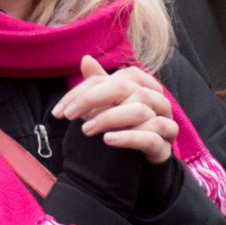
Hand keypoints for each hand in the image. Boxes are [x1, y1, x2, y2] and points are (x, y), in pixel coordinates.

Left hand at [52, 56, 178, 164]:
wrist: (144, 165)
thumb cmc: (125, 129)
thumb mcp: (109, 107)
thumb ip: (99, 85)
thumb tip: (86, 59)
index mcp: (143, 85)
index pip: (111, 78)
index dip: (83, 91)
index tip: (59, 110)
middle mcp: (157, 99)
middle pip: (126, 88)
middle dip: (93, 99)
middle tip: (70, 115)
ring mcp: (165, 121)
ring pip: (140, 109)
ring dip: (108, 118)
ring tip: (85, 129)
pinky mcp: (165, 145)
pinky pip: (151, 136)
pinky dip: (128, 137)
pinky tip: (108, 140)